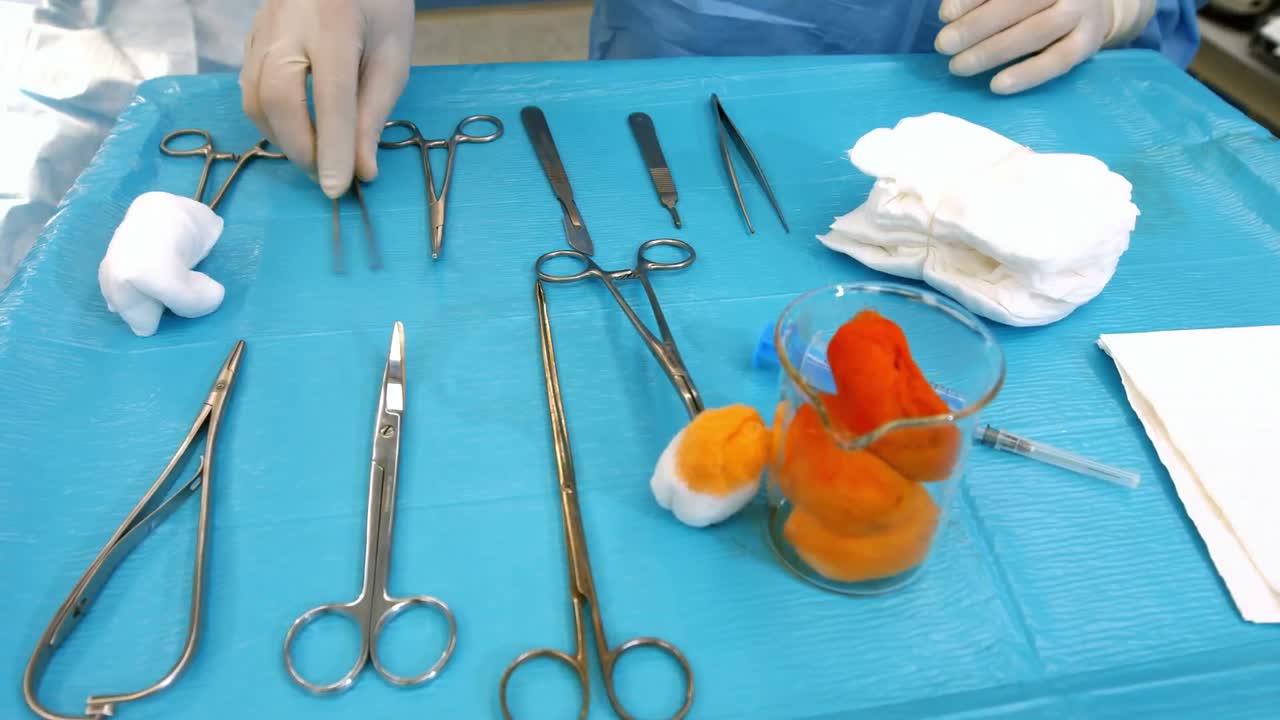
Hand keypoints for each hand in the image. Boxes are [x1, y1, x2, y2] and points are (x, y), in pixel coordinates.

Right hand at [240, 0, 413, 197]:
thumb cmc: (378, 5)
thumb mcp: (393, 55)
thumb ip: (375, 111)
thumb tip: (362, 169)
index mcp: (334, 23)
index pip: (331, 97)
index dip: (333, 148)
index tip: (337, 188)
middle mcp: (288, 23)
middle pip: (278, 98)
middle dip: (301, 147)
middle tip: (326, 175)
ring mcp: (262, 26)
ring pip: (254, 96)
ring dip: (282, 137)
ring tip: (314, 155)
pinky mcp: (251, 34)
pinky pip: (249, 85)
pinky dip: (270, 118)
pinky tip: (295, 128)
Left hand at [935, 0, 1155, 93]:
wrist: (1095, 7)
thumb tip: (948, 13)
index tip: (944, 15)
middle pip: (1017, 4)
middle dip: (975, 26)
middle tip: (943, 45)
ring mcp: (1082, 11)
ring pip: (1035, 32)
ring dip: (992, 51)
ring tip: (958, 66)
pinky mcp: (1089, 41)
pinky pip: (1057, 60)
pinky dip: (1026, 74)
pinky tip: (997, 85)